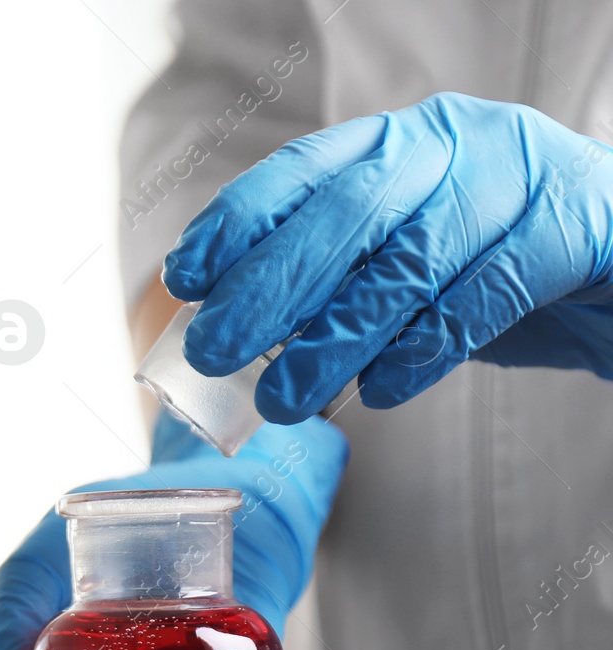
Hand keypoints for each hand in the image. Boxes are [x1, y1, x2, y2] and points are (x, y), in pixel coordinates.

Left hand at [163, 92, 612, 423]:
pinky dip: (423, 351)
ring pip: (409, 262)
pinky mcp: (572, 228)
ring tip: (282, 398)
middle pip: (347, 212)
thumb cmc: (492, 266)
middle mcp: (452, 144)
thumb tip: (233, 337)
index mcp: (396, 143)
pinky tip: (382, 390)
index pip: (301, 171)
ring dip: (335, 338)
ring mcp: (516, 179)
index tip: (185, 278)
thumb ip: (331, 283)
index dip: (237, 223)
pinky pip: (483, 297)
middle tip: (213, 350)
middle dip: (270, 285)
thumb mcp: (402, 261)